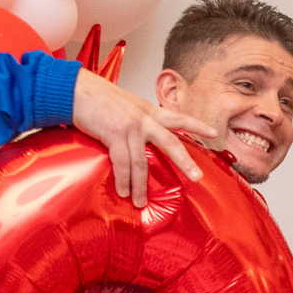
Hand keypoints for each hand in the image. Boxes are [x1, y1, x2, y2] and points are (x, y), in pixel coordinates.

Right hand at [69, 70, 219, 206]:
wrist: (78, 90)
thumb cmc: (99, 99)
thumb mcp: (127, 105)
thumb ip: (140, 119)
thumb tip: (144, 136)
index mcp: (149, 111)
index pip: (178, 117)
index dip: (196, 125)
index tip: (214, 133)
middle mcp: (144, 119)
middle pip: (170, 142)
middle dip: (184, 161)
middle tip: (196, 177)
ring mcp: (130, 127)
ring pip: (141, 162)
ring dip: (140, 186)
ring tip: (140, 202)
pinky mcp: (114, 135)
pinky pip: (122, 163)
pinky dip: (123, 180)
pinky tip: (124, 192)